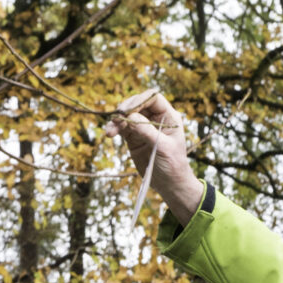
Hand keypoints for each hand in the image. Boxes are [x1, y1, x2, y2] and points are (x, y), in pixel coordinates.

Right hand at [110, 91, 205, 217]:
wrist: (169, 184)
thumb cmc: (173, 165)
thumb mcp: (163, 148)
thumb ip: (147, 132)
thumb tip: (131, 117)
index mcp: (168, 117)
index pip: (153, 98)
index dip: (139, 100)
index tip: (127, 110)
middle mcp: (155, 119)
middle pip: (137, 104)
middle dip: (125, 110)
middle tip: (116, 118)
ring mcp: (143, 127)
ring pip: (127, 116)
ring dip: (117, 121)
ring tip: (109, 131)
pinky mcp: (133, 137)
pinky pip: (122, 128)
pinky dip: (114, 129)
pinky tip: (109, 133)